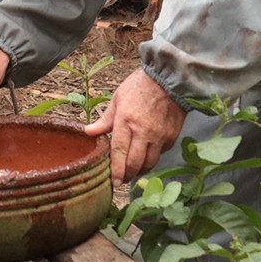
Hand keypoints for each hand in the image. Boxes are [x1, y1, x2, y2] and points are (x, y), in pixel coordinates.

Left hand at [84, 68, 184, 184]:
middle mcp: (144, 131)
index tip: (113, 182)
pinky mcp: (171, 136)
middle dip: (127, 176)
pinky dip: (152, 158)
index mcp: (126, 120)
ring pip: (149, 163)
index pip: (119, 152)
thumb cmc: (140, 86)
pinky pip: (160, 154)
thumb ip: (104, 120)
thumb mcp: (118, 98)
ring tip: (133, 171)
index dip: (116, 170)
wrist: (169, 79)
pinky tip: (146, 156)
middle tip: (121, 180)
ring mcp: (159, 135)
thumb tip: (88, 132)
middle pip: (135, 163)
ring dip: (140, 171)